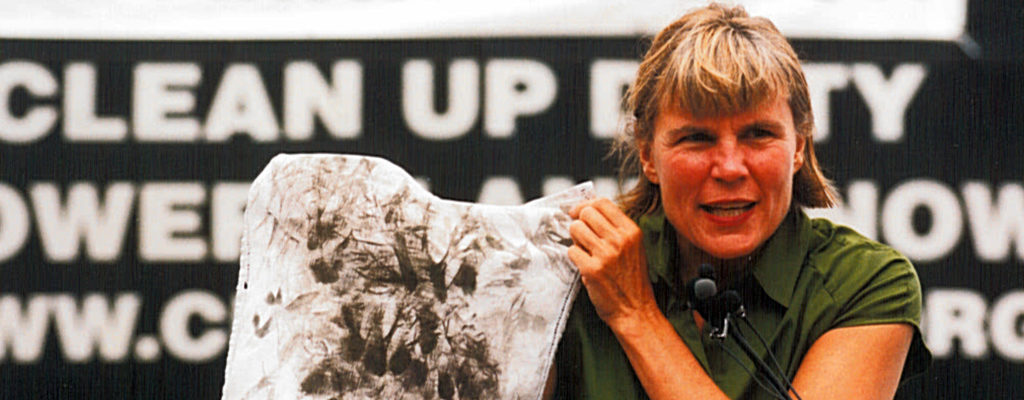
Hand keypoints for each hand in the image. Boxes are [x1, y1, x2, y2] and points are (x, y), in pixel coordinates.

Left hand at [568, 198, 659, 332]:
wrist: (636, 311)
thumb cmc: (631, 279)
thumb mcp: (633, 247)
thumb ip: (614, 228)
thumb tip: (585, 210)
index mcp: (631, 231)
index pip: (602, 202)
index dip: (586, 205)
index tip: (578, 213)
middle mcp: (620, 240)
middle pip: (586, 213)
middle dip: (579, 223)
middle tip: (583, 238)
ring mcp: (606, 254)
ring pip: (575, 229)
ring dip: (575, 240)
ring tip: (586, 253)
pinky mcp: (592, 270)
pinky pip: (571, 251)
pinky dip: (574, 258)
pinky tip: (585, 266)